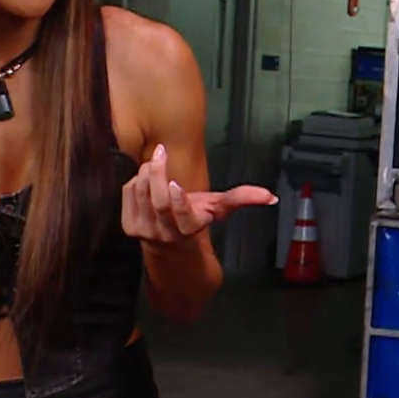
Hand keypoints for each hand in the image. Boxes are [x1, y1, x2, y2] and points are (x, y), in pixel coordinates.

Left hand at [122, 143, 276, 243]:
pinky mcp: (128, 226)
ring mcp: (144, 231)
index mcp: (189, 228)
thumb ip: (242, 199)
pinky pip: (127, 195)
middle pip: (157, 201)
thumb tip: (271, 197)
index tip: (176, 184)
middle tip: (160, 152)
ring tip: (154, 161)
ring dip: (145, 173)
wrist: (168, 245)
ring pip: (140, 194)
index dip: (177, 200)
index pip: (180, 215)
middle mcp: (165, 233)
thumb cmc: (196, 218)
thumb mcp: (218, 209)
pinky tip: (144, 177)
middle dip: (157, 174)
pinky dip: (134, 181)